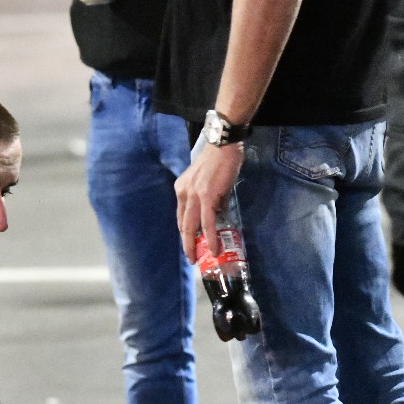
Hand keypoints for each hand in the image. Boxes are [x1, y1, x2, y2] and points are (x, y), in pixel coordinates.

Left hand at [175, 141, 243, 262]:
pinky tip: (214, 248)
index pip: (181, 215)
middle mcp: (184, 193)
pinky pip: (207, 222)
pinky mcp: (207, 196)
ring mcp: (194, 195)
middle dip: (186, 243)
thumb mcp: (208, 181)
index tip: (189, 243)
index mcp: (181, 189)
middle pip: (182, 224)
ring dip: (194, 245)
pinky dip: (210, 237)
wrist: (223, 144)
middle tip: (191, 258)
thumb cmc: (218, 160)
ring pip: (191, 226)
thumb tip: (219, 213)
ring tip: (199, 259)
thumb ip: (210, 197)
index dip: (185, 232)